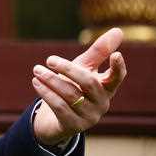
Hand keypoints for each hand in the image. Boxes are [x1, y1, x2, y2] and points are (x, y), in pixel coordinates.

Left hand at [31, 28, 126, 146]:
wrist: (58, 117)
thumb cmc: (75, 86)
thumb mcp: (84, 68)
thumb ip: (99, 51)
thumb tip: (119, 30)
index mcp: (107, 87)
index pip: (117, 77)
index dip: (118, 67)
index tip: (116, 55)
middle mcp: (102, 103)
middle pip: (88, 82)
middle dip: (67, 69)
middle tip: (49, 59)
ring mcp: (90, 116)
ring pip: (70, 94)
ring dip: (51, 80)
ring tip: (36, 69)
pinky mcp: (74, 125)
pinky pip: (59, 106)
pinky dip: (46, 92)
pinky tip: (36, 82)